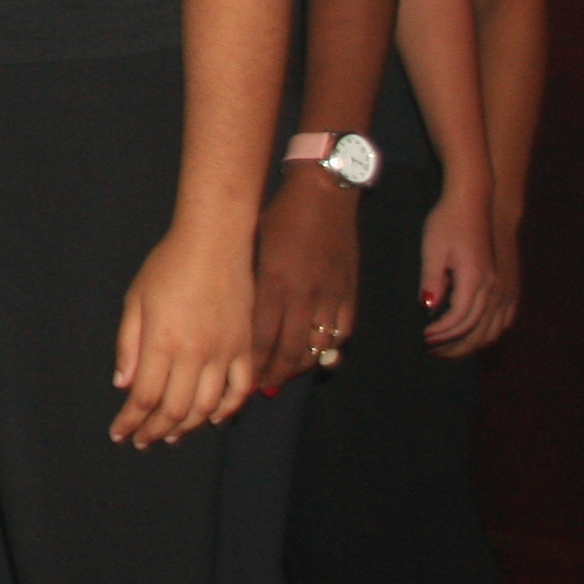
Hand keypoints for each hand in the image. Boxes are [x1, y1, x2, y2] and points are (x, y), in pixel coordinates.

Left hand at [111, 227, 254, 443]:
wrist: (215, 241)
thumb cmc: (167, 266)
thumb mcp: (135, 301)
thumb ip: (128, 346)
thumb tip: (122, 385)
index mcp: (161, 343)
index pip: (144, 398)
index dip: (130, 422)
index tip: (119, 434)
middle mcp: (195, 354)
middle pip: (175, 410)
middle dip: (155, 431)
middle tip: (142, 441)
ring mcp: (225, 352)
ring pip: (206, 406)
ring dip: (187, 427)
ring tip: (171, 436)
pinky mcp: (245, 347)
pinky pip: (240, 389)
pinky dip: (227, 409)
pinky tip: (212, 419)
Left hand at [252, 169, 359, 388]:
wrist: (324, 192)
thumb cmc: (277, 215)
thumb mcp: (251, 246)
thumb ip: (244, 286)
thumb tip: (232, 324)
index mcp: (273, 284)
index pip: (261, 339)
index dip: (253, 366)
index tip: (243, 380)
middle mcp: (304, 295)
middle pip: (291, 350)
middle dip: (276, 375)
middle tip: (264, 390)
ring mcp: (331, 295)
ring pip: (317, 347)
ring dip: (301, 366)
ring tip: (285, 375)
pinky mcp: (351, 291)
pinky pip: (342, 332)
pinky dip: (329, 349)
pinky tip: (317, 356)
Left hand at [421, 189, 511, 354]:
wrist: (473, 203)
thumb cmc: (447, 223)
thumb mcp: (432, 250)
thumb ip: (432, 280)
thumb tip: (428, 307)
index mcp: (474, 279)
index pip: (459, 318)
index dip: (441, 333)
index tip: (423, 337)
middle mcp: (493, 286)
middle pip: (477, 329)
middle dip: (454, 344)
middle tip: (431, 350)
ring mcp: (502, 285)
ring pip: (492, 327)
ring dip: (471, 342)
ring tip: (448, 348)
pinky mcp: (505, 283)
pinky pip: (503, 318)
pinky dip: (489, 332)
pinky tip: (473, 335)